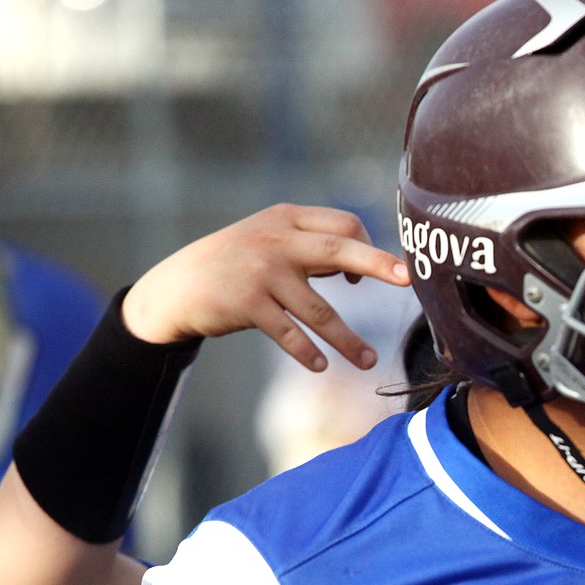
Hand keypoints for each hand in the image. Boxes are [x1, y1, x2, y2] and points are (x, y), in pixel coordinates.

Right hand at [120, 204, 411, 371]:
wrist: (176, 287)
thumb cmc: (234, 265)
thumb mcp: (267, 240)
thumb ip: (309, 246)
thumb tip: (357, 267)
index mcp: (287, 219)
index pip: (343, 224)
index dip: (368, 247)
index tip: (377, 276)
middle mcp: (277, 239)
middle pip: (339, 250)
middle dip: (377, 265)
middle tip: (407, 282)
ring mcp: (261, 270)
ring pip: (320, 309)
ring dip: (347, 340)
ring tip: (368, 362)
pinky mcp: (246, 302)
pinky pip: (289, 333)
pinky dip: (307, 352)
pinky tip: (320, 366)